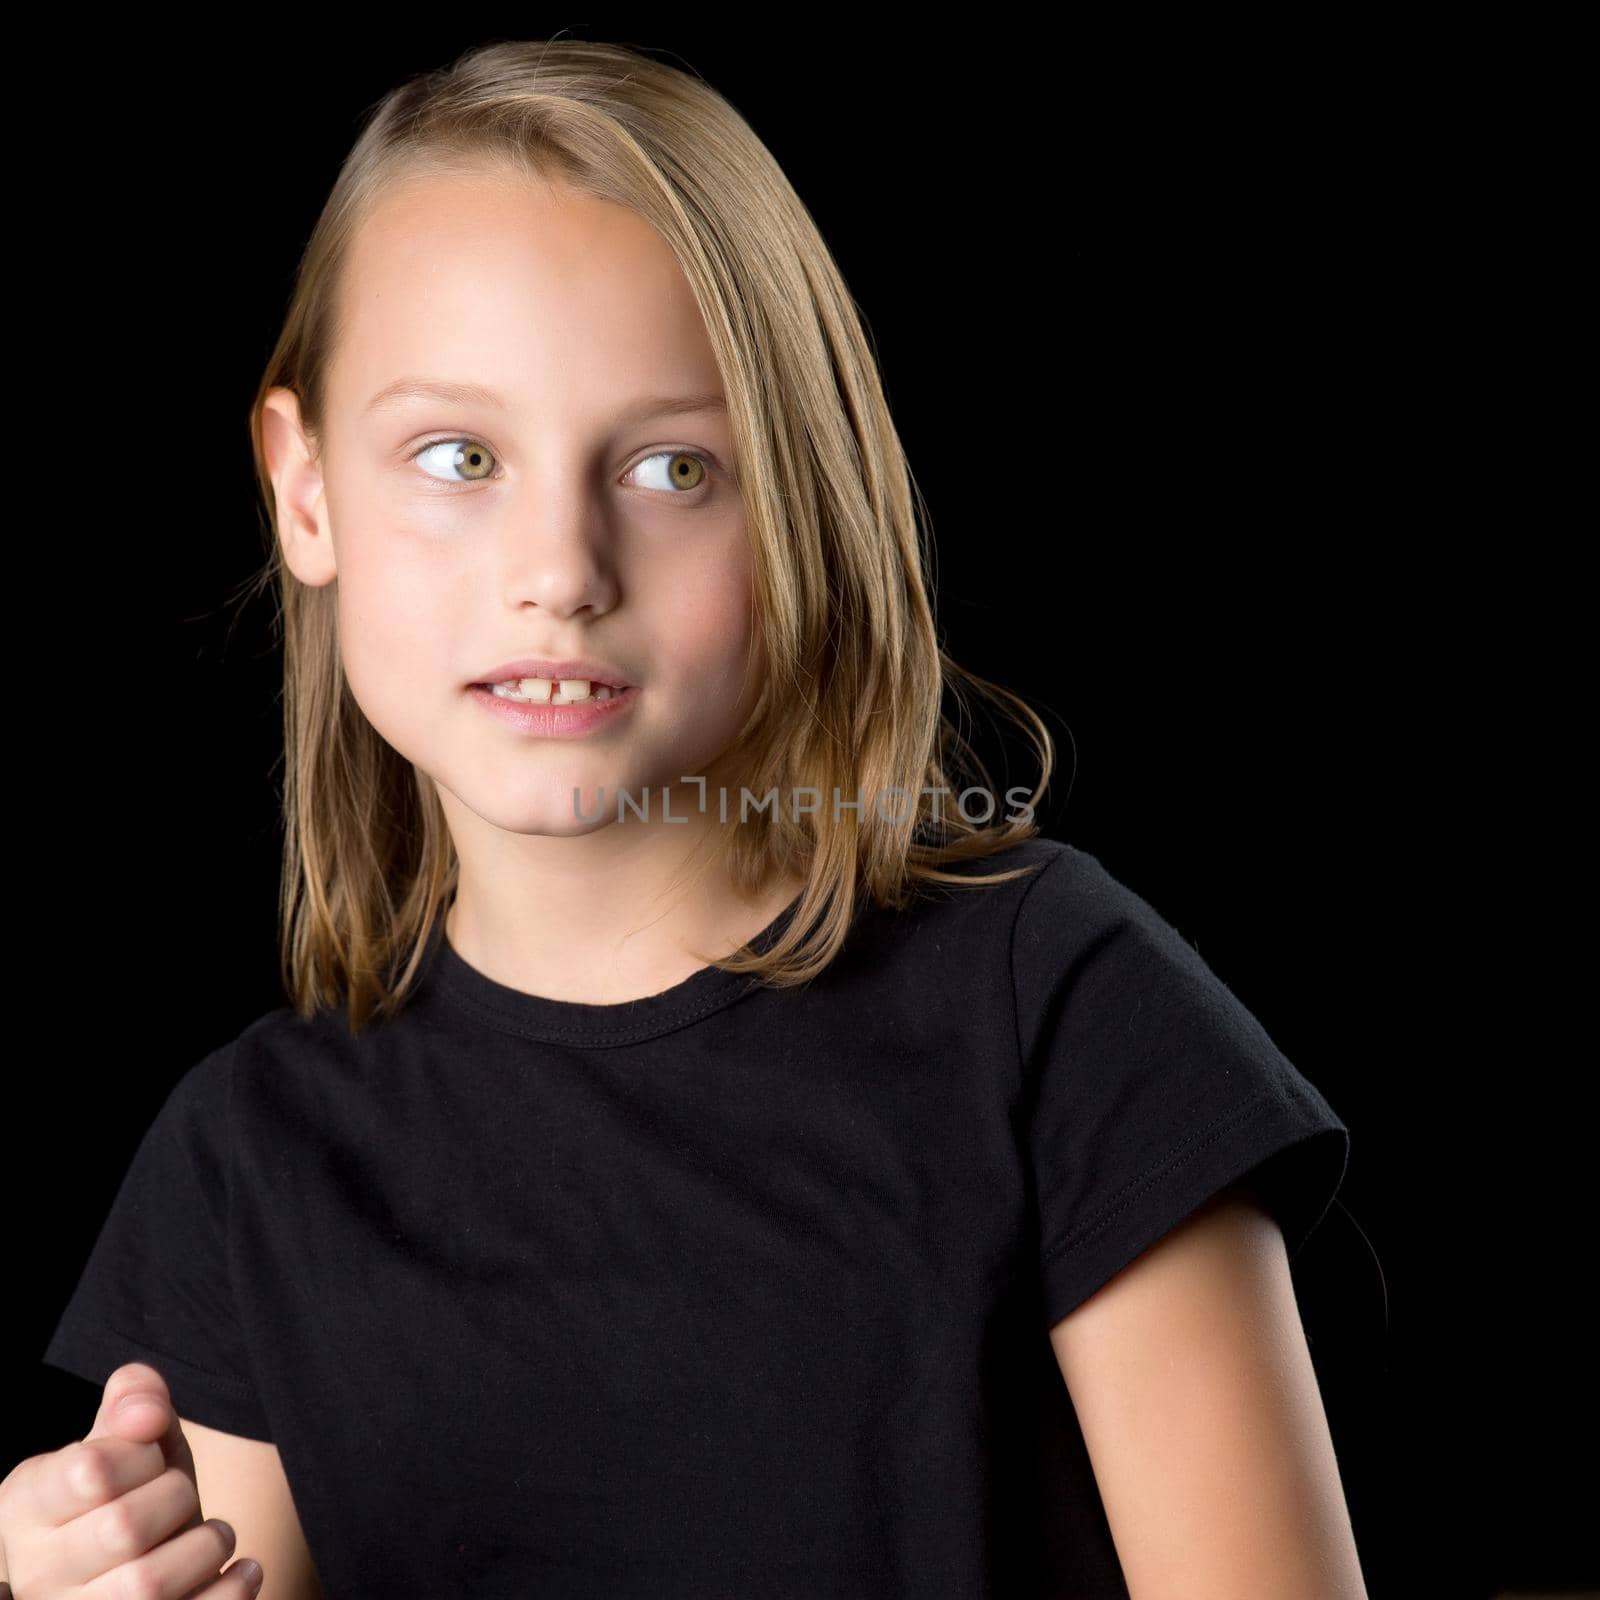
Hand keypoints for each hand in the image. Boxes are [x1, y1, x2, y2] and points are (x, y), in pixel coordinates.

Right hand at [0, 1360, 262, 1596]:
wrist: (132, 1559)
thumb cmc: (130, 1490)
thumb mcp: (127, 1436)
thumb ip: (133, 1400)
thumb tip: (147, 1414)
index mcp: (28, 1507)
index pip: (92, 1470)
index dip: (143, 1455)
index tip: (152, 1460)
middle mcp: (38, 1573)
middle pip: (122, 1528)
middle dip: (177, 1498)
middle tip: (183, 1496)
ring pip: (146, 1586)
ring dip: (206, 1547)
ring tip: (215, 1536)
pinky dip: (229, 1592)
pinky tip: (242, 1570)